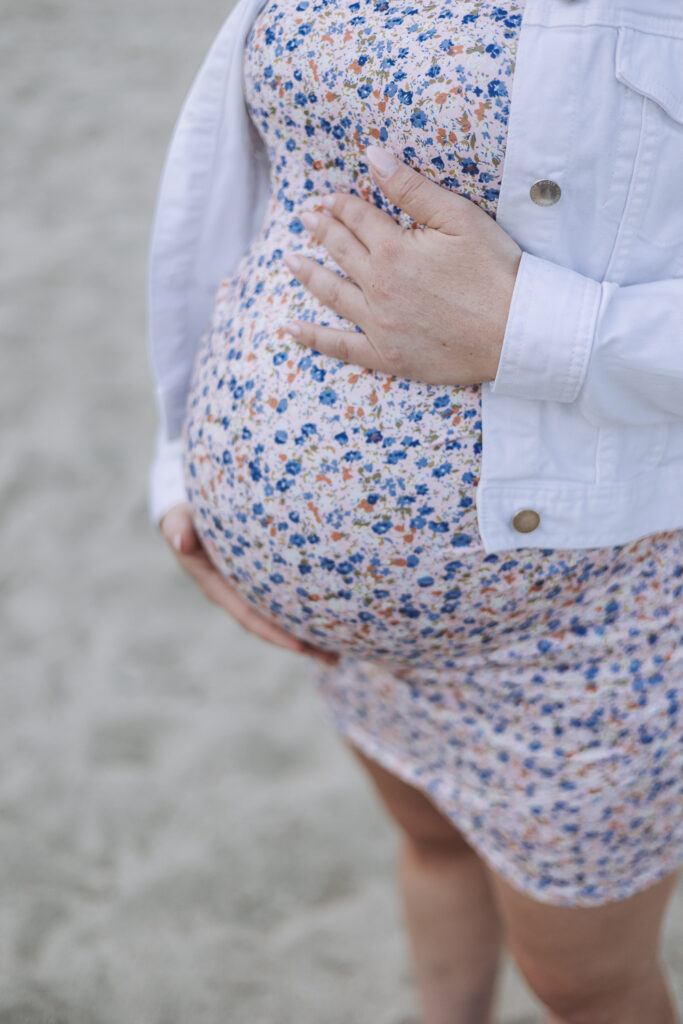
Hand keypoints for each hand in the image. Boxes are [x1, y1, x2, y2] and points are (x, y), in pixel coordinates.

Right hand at [160, 504, 338, 666]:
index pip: (250, 617)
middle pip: (273, 626)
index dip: (274, 634)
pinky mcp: (263, 581)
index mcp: (218, 588)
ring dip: (311, 633)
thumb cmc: (184, 518)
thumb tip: (180, 540)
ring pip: (284, 616)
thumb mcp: (177, 520)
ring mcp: (251, 591)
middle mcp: (237, 596)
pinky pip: (287, 599)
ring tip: (345, 649)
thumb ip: (177, 526)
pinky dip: (308, 609)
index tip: (301, 647)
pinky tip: (337, 615)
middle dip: (302, 643)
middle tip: (335, 659)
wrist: (188, 516)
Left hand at [281, 143, 521, 386]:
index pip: (357, 218)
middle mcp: (378, 287)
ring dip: (309, 274)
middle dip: (320, 230)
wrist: (517, 332)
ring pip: (333, 293)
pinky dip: (312, 337)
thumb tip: (372, 155)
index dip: (341, 204)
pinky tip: (289, 328)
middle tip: (305, 218)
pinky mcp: (387, 356)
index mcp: (393, 250)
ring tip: (290, 260)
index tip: (328, 197)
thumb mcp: (459, 218)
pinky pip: (340, 347)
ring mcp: (379, 325)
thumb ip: (412, 188)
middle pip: (340, 251)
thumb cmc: (497, 272)